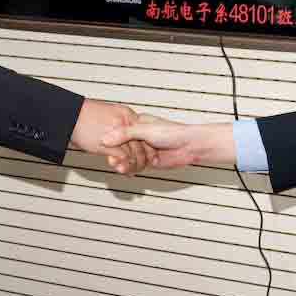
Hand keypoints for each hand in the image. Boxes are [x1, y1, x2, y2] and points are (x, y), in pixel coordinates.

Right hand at [70, 99, 153, 175]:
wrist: (69, 114)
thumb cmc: (85, 115)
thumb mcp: (108, 114)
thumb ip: (119, 126)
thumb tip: (123, 137)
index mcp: (127, 114)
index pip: (144, 132)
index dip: (147, 146)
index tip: (147, 155)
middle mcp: (126, 122)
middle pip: (143, 144)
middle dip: (143, 158)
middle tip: (140, 166)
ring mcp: (119, 134)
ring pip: (135, 153)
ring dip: (134, 165)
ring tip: (131, 171)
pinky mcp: (110, 144)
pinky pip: (124, 158)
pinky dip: (125, 166)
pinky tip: (123, 170)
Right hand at [100, 114, 235, 169]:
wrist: (191, 147)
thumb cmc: (174, 132)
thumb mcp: (145, 130)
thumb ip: (125, 134)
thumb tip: (105, 139)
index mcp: (138, 123)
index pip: (118, 131)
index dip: (111, 140)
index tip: (104, 146)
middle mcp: (140, 136)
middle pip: (121, 147)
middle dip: (117, 154)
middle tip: (112, 160)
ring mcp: (144, 149)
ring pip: (128, 157)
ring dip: (123, 163)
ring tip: (120, 168)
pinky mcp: (149, 161)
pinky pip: (135, 166)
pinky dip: (130, 169)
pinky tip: (126, 172)